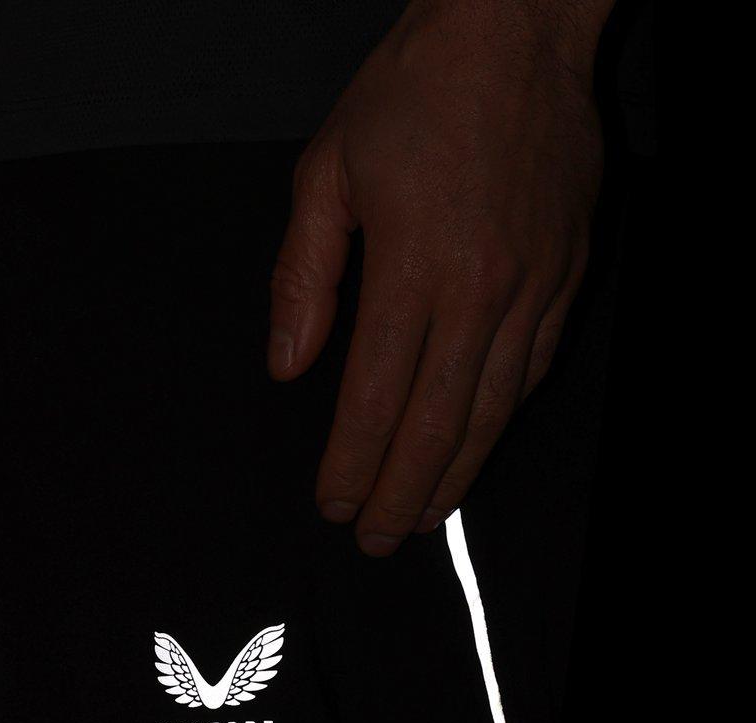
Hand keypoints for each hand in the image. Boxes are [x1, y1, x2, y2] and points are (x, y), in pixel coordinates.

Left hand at [267, 0, 610, 555]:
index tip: (332, 504)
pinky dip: (500, 421)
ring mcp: (533, 290)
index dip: (351, 463)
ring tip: (425, 517)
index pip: (373, 398)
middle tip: (377, 540)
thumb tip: (289, 364)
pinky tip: (476, 448)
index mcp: (413, 266)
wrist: (518, 30)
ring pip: (492, 411)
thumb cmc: (414, 93)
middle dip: (400, 494)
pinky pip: (533, 371)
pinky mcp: (565, 280)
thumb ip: (303, 277)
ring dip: (455, 475)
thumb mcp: (328, 171)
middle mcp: (480, 292)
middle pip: (437, 425)